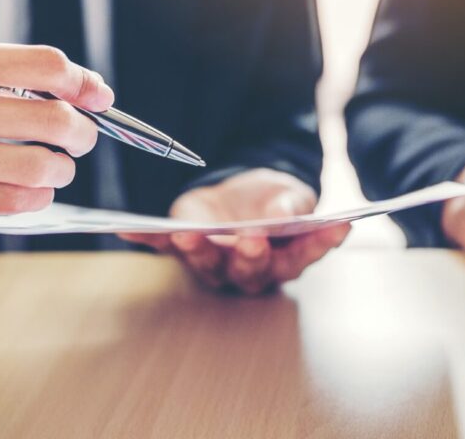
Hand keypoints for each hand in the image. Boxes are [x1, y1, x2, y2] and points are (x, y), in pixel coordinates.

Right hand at [0, 37, 113, 229]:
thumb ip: (12, 72)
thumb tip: (91, 89)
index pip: (45, 64)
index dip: (84, 82)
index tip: (96, 97)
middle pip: (52, 119)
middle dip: (83, 133)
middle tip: (80, 138)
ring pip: (37, 167)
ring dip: (61, 169)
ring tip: (54, 166)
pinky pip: (9, 203)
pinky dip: (35, 197)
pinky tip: (30, 189)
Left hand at [121, 169, 348, 294]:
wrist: (242, 194)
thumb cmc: (272, 201)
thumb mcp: (288, 194)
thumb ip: (292, 204)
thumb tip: (287, 211)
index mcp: (285, 256)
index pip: (305, 254)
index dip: (320, 244)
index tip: (337, 227)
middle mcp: (250, 268)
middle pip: (253, 270)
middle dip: (252, 255)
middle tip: (252, 239)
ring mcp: (216, 260)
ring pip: (209, 265)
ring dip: (200, 252)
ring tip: (191, 237)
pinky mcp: (186, 246)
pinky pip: (163, 246)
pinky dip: (146, 239)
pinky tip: (127, 230)